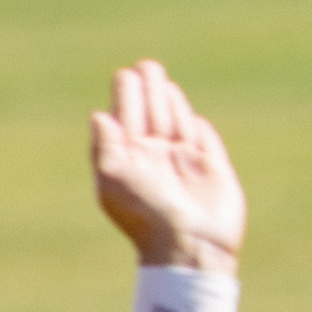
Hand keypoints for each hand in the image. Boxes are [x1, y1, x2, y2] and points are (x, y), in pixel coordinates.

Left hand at [86, 59, 244, 267]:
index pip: (126, 119)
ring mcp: (185, 164)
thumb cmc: (145, 214)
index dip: (126, 96)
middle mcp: (156, 159)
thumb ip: (106, 146)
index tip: (125, 74)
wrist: (188, 246)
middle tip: (146, 66)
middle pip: (151, 116)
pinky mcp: (213, 171)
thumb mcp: (114, 179)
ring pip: (176, 124)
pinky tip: (193, 120)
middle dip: (148, 91)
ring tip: (163, 81)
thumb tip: (98, 116)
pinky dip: (198, 129)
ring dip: (170, 102)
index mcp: (130, 159)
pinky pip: (205, 143)